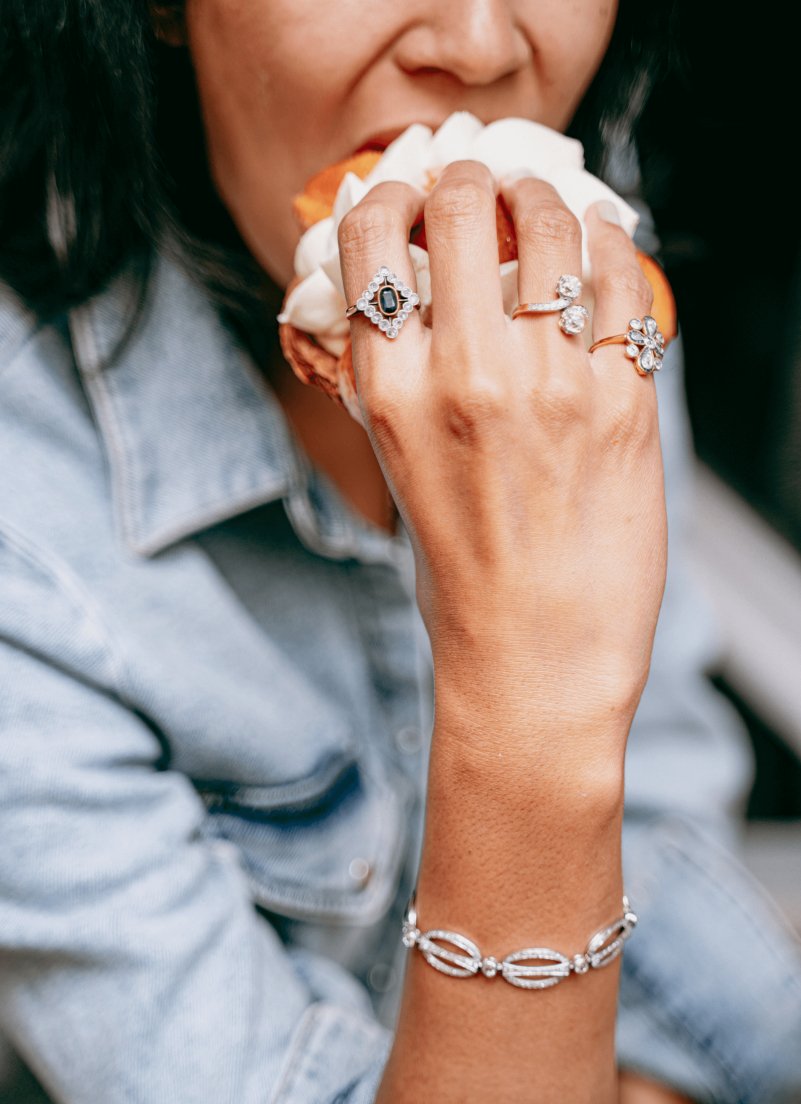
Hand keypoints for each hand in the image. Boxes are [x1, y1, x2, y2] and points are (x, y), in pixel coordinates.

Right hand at [338, 161, 666, 746]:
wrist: (534, 658)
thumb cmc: (462, 575)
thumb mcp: (400, 469)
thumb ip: (401, 379)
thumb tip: (416, 299)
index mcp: (389, 393)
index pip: (370, 238)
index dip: (388, 194)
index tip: (407, 194)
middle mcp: (464, 375)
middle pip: (463, 204)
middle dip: (471, 176)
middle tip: (482, 184)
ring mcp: (550, 385)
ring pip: (553, 225)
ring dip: (547, 199)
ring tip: (547, 208)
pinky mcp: (623, 403)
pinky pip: (623, 282)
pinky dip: (613, 247)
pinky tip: (602, 249)